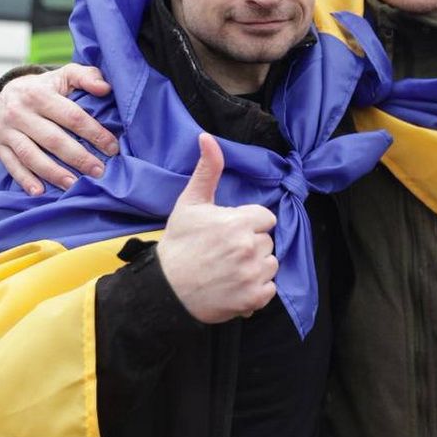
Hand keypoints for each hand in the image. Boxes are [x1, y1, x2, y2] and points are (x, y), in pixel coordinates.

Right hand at [0, 63, 117, 193]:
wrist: (8, 92)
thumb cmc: (47, 88)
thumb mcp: (66, 75)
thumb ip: (87, 76)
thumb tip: (105, 88)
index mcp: (39, 94)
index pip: (72, 116)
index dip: (94, 133)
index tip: (112, 148)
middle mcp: (19, 112)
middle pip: (53, 139)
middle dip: (78, 157)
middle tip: (98, 171)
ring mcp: (6, 130)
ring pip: (31, 155)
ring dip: (53, 173)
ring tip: (73, 185)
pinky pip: (11, 165)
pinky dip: (25, 179)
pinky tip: (40, 192)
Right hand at [156, 133, 278, 322]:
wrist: (165, 289)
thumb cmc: (179, 244)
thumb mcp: (191, 203)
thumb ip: (207, 170)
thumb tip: (208, 137)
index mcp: (239, 222)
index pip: (265, 218)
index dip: (249, 224)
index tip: (229, 232)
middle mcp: (249, 247)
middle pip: (268, 241)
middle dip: (251, 245)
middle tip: (225, 252)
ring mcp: (252, 274)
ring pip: (271, 264)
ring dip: (256, 267)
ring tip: (230, 269)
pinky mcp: (253, 298)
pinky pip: (269, 289)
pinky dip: (256, 290)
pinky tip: (234, 286)